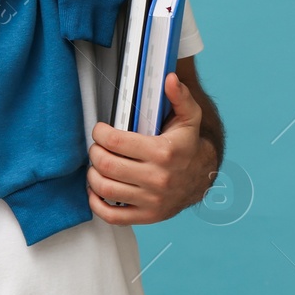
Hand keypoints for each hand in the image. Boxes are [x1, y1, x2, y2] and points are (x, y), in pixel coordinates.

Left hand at [86, 71, 212, 223]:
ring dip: (92, 175)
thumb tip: (170, 78)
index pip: (116, 142)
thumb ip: (180, 97)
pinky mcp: (147, 216)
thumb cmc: (187, 145)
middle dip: (95, 153)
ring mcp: (152, 200)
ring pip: (106, 189)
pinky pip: (113, 216)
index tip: (100, 130)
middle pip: (107, 165)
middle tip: (96, 147)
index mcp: (163, 152)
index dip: (100, 134)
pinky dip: (96, 204)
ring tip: (96, 165)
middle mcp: (158, 178)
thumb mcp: (188, 118)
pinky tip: (96, 190)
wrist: (202, 178)